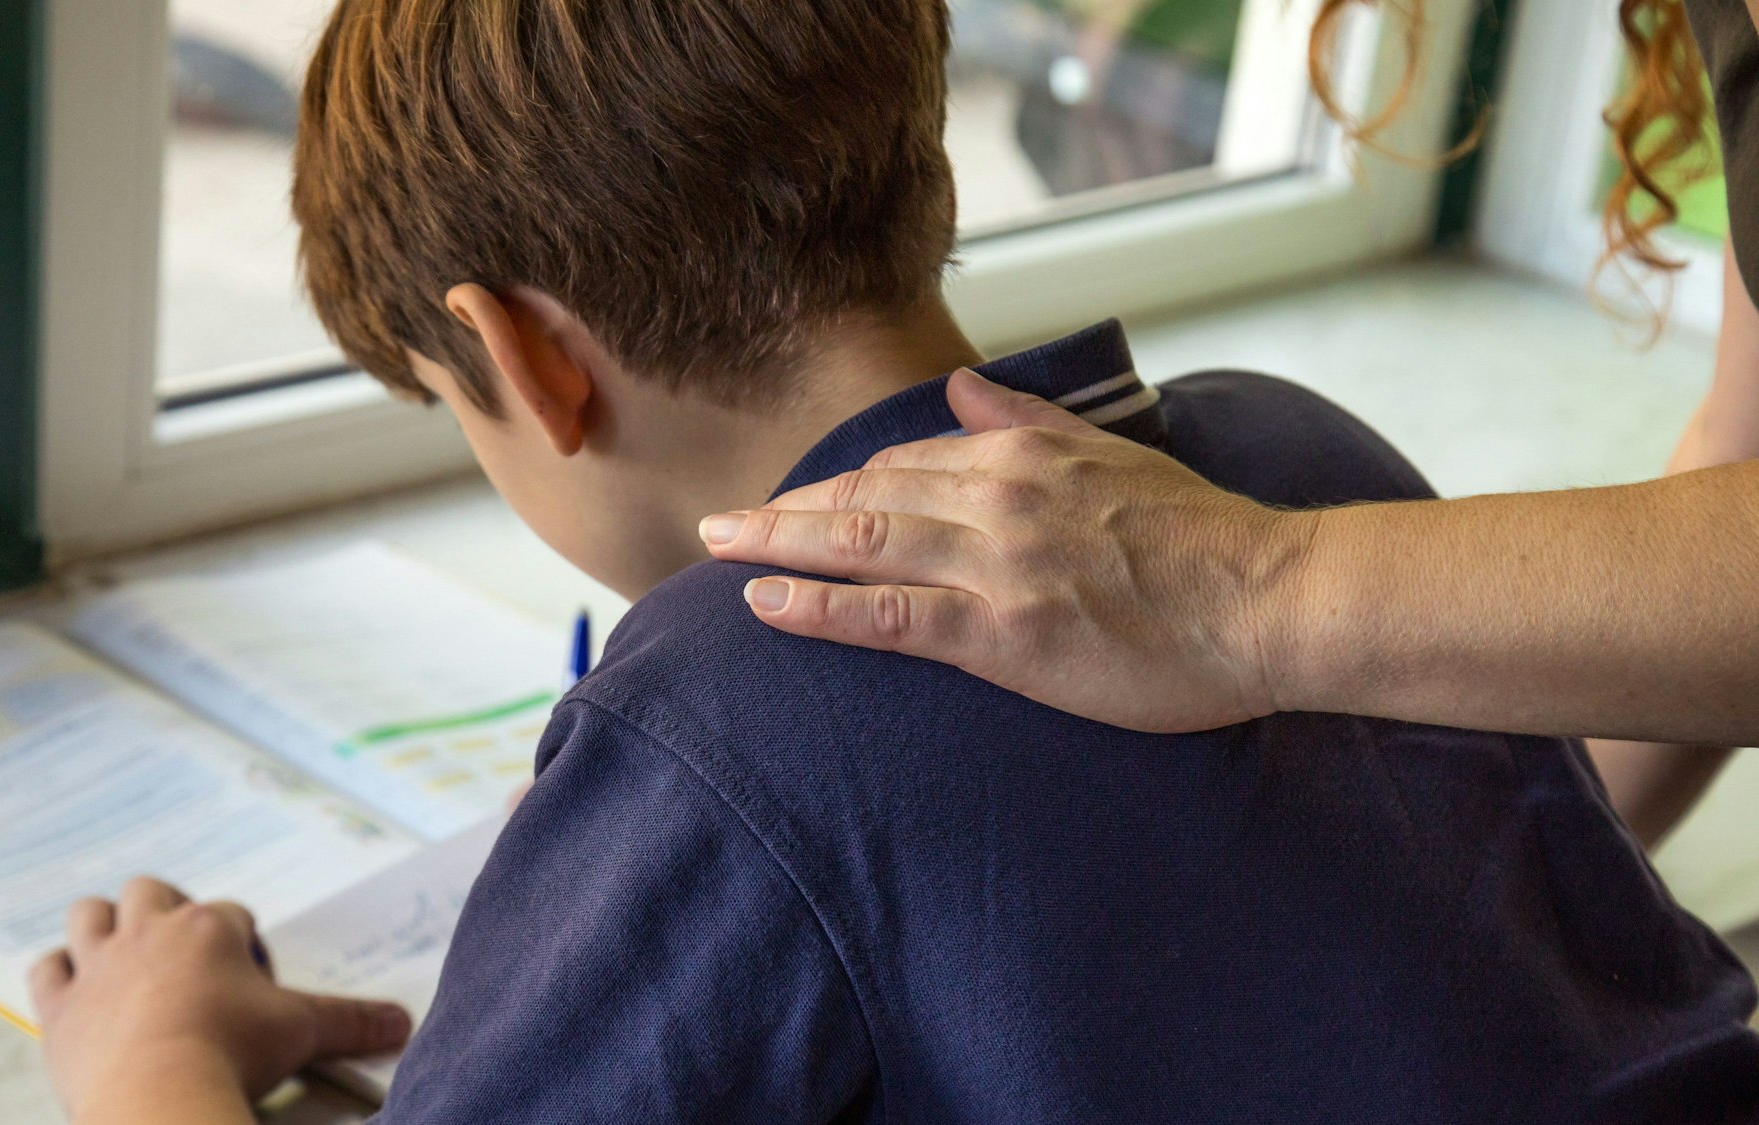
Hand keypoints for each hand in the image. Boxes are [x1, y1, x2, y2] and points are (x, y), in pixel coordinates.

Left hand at [30, 877, 413, 1122]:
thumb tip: (400, 1023)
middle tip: (189, 961)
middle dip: (167, 913)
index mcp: (211, 929)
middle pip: (152, 892)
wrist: (159, 1092)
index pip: (233, 917)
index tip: (252, 988)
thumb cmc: (233, 1051)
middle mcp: (151, 932)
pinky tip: (78, 992)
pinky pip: (47, 969)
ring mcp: (100, 965)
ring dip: (104, 926)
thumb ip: (352, 1022)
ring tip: (127, 960)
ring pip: (90, 914)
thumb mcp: (304, 1031)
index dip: (246, 948)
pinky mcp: (62, 1006)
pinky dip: (58, 974)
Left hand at [699, 369, 1317, 732]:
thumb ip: (1028, 420)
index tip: (791, 502)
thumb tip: (963, 387)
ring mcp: (996, 564)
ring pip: (860, 545)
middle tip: (720, 523)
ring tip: (718, 550)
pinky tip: (765, 603)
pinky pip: (888, 616)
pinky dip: (819, 606)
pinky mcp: (1003, 633)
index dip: (837, 486)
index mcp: (1023, 455)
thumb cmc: (1205, 539)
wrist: (1272, 598)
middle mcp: (997, 497)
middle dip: (785, 509)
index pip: (903, 463)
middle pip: (864, 498)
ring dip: (778, 544)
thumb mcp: (1113, 456)